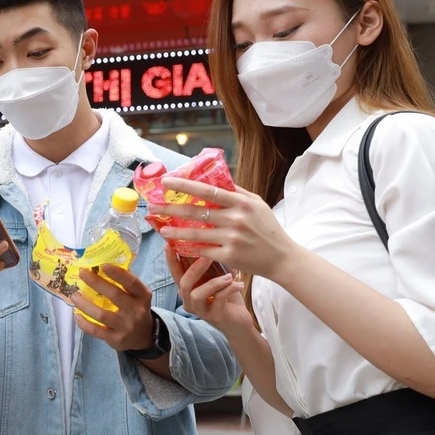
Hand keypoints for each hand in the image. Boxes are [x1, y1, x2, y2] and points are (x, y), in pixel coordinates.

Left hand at [71, 265, 154, 352]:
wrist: (143, 336)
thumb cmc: (135, 308)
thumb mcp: (137, 295)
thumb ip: (125, 281)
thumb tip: (104, 261)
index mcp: (143, 296)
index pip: (132, 283)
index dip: (118, 273)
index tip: (102, 265)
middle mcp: (136, 311)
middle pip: (115, 295)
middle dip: (96, 283)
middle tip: (82, 273)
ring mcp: (126, 326)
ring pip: (102, 314)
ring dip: (85, 304)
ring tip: (74, 295)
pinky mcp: (116, 339)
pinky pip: (96, 330)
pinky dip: (83, 323)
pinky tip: (76, 314)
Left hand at [150, 177, 299, 279]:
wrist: (281, 258)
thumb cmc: (268, 228)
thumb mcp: (256, 204)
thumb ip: (236, 191)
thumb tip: (215, 177)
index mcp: (241, 202)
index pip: (207, 189)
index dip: (184, 185)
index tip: (166, 182)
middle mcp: (235, 218)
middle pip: (196, 211)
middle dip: (171, 208)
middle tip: (153, 206)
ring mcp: (232, 238)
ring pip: (195, 233)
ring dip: (175, 231)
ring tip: (161, 228)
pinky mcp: (229, 255)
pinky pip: (203, 250)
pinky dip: (189, 248)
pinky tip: (177, 245)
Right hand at [165, 246, 251, 335]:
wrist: (239, 322)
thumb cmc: (227, 297)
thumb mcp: (216, 278)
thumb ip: (208, 266)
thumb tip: (206, 241)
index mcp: (188, 289)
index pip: (176, 273)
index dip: (171, 260)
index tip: (168, 245)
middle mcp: (190, 300)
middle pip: (183, 284)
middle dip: (194, 268)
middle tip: (208, 256)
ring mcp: (200, 310)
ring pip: (196, 294)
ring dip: (213, 282)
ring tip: (229, 276)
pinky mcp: (214, 317)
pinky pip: (218, 300)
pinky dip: (229, 289)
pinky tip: (239, 284)